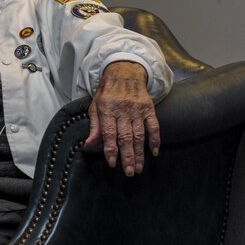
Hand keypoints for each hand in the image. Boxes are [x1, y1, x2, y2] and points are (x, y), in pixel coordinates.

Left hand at [86, 61, 159, 175]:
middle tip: (129, 172)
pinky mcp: (149, 108)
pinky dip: (155, 140)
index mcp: (107, 109)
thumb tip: (89, 144)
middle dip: (127, 156)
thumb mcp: (95, 105)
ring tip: (138, 168)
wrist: (124, 71)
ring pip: (139, 135)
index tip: (112, 163)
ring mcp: (137, 109)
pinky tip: (154, 152)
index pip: (109, 133)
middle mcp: (122, 110)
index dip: (111, 149)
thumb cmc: (107, 91)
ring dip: (139, 153)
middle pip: (125, 137)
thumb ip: (94, 126)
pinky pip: (153, 126)